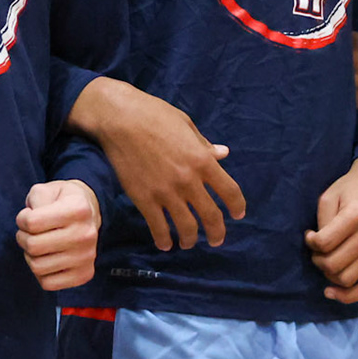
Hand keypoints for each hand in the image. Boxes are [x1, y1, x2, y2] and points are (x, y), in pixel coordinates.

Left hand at [15, 180, 100, 290]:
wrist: (90, 214)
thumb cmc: (62, 201)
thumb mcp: (48, 189)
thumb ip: (35, 199)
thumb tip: (30, 222)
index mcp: (77, 209)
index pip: (32, 222)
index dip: (22, 219)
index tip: (26, 217)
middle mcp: (86, 234)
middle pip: (33, 246)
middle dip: (22, 237)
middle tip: (27, 233)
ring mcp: (87, 257)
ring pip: (38, 266)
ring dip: (29, 256)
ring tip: (36, 244)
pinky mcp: (84, 275)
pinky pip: (48, 283)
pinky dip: (40, 273)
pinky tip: (46, 258)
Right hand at [67, 77, 243, 249]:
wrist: (119, 118)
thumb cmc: (154, 114)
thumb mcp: (186, 125)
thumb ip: (204, 145)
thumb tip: (223, 154)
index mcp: (202, 160)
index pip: (230, 191)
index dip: (237, 206)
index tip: (238, 214)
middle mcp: (189, 181)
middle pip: (211, 216)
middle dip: (217, 232)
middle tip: (216, 240)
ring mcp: (166, 192)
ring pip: (186, 227)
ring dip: (190, 240)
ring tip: (188, 243)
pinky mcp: (144, 199)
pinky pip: (158, 227)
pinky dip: (163, 239)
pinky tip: (165, 244)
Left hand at [306, 155, 357, 303]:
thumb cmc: (352, 188)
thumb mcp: (330, 196)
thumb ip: (323, 222)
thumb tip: (317, 248)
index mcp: (357, 215)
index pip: (325, 242)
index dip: (310, 242)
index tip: (309, 236)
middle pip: (335, 264)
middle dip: (317, 260)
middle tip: (315, 251)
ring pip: (347, 278)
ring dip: (329, 274)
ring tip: (325, 261)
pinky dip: (349, 296)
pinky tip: (332, 292)